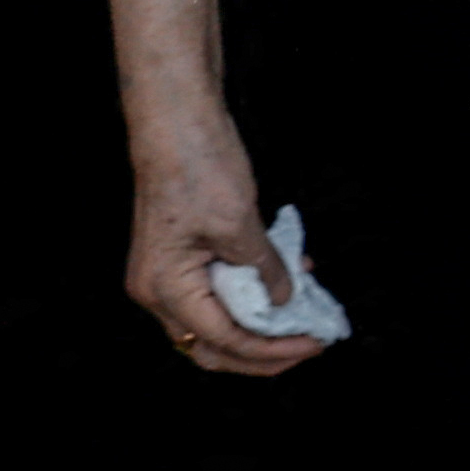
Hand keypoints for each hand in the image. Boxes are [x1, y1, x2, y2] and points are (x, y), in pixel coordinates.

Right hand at [123, 114, 327, 375]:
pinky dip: (250, 296)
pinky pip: (215, 293)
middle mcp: (156, 291)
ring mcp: (164, 275)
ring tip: (303, 318)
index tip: (312, 343)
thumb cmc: (198, 165)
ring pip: (215, 323)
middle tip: (307, 345)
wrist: (174, 117)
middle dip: (262, 353)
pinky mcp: (177, 257)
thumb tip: (284, 300)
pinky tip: (287, 282)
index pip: (225, 339)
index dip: (272, 348)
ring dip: (259, 325)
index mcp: (166, 288)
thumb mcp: (240, 222)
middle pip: (212, 346)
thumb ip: (264, 269)